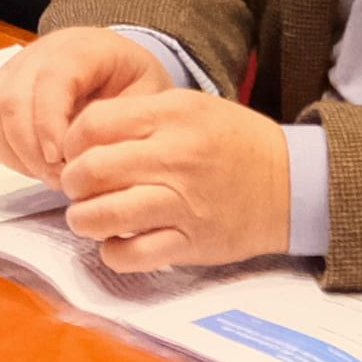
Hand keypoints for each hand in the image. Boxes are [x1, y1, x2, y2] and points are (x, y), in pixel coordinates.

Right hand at [0, 25, 183, 183]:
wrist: (116, 64)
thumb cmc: (132, 84)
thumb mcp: (147, 98)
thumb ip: (120, 125)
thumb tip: (87, 159)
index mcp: (81, 48)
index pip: (51, 80)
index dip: (49, 123)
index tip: (63, 160)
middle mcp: (37, 53)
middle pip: (11, 101)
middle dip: (31, 152)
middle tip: (60, 179)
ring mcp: (10, 70)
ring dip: (11, 154)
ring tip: (45, 173)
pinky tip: (26, 161)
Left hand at [58, 92, 292, 279]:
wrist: (290, 183)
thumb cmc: (233, 142)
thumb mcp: (189, 107)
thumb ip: (138, 116)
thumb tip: (81, 136)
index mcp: (172, 117)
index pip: (93, 125)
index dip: (71, 141)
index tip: (74, 152)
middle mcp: (176, 158)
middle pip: (92, 170)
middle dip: (72, 183)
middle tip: (76, 187)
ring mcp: (184, 204)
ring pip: (105, 215)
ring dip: (83, 219)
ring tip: (86, 217)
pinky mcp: (192, 243)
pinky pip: (133, 255)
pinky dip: (112, 252)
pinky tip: (115, 242)